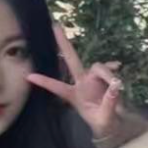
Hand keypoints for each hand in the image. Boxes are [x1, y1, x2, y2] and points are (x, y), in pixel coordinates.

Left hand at [26, 24, 124, 140]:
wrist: (113, 122)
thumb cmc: (103, 122)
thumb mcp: (105, 118)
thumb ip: (110, 102)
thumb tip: (115, 85)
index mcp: (73, 96)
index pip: (57, 87)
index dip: (44, 82)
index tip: (28, 76)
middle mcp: (81, 83)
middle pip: (71, 59)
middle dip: (63, 43)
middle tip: (55, 25)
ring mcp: (92, 78)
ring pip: (97, 67)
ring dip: (107, 74)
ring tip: (118, 86)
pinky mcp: (104, 77)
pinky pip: (108, 68)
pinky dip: (112, 68)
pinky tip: (118, 67)